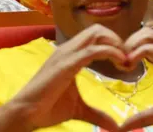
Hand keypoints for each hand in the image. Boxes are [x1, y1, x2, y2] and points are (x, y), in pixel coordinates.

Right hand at [0, 24, 125, 130]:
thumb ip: (98, 114)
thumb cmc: (48, 108)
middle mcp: (69, 49)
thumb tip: (115, 127)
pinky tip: (120, 62)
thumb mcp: (79, 110)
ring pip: (97, 34)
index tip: (125, 61)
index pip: (96, 35)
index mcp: (71, 54)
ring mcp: (67, 54)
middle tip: (127, 59)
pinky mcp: (67, 63)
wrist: (25, 114)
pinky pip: (93, 50)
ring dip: (116, 44)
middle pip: (98, 29)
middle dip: (117, 40)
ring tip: (125, 61)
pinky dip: (111, 52)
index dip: (114, 44)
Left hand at [119, 28, 152, 130]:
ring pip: (150, 36)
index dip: (128, 48)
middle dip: (127, 43)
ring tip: (123, 63)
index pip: (145, 41)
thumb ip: (143, 116)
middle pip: (145, 33)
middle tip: (117, 63)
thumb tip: (122, 127)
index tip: (117, 65)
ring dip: (131, 45)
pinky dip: (141, 52)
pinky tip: (131, 64)